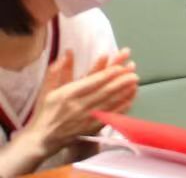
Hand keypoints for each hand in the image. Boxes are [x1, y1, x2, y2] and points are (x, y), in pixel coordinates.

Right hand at [15, 48, 137, 164]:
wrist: (43, 139)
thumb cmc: (45, 111)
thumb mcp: (47, 89)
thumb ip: (57, 70)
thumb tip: (67, 52)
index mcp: (67, 95)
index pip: (91, 83)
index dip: (107, 74)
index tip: (120, 66)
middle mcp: (78, 107)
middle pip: (103, 92)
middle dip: (121, 81)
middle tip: (134, 72)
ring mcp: (86, 119)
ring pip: (109, 103)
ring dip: (124, 92)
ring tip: (136, 82)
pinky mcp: (92, 128)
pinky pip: (110, 116)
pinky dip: (122, 107)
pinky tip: (131, 99)